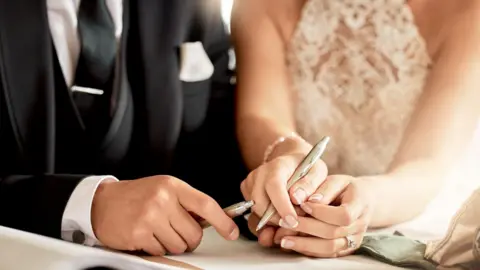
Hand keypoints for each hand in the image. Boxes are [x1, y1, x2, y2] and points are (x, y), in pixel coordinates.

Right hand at [91, 175, 238, 255]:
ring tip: (157, 231)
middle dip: (188, 239)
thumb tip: (212, 221)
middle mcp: (162, 199)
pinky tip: (145, 235)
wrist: (102, 202)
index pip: (205, 204)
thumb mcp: (163, 189)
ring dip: (171, 244)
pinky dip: (155, 248)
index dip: (223, 221)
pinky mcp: (139, 234)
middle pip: (194, 234)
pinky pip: (161, 251)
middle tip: (174, 231)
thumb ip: (185, 203)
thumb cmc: (136, 196)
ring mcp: (150, 217)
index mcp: (172, 186)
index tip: (232, 232)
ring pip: (179, 246)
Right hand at [241, 144, 327, 229]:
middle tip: (297, 222)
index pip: (274, 185)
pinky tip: (281, 216)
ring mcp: (251, 183)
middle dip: (278, 219)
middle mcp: (259, 173)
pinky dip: (268, 221)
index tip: (293, 221)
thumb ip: (312, 185)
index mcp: (278, 165)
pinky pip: (254, 214)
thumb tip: (298, 199)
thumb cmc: (307, 168)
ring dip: (273, 221)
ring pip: (256, 212)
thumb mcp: (318, 172)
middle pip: (260, 203)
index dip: (282, 206)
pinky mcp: (246, 193)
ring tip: (291, 217)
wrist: (292, 162)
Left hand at [270, 175, 373, 256]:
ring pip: (329, 247)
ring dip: (304, 244)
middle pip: (333, 233)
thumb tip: (307, 200)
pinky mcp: (345, 248)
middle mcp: (360, 225)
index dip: (321, 212)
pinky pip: (327, 254)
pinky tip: (292, 244)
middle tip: (284, 223)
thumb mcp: (337, 181)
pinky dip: (308, 250)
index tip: (303, 204)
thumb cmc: (346, 188)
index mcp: (360, 204)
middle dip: (306, 228)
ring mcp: (354, 240)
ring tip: (283, 239)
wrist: (363, 201)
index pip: (343, 215)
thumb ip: (324, 189)